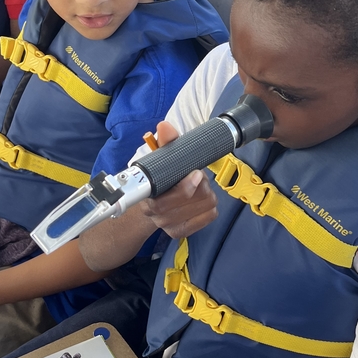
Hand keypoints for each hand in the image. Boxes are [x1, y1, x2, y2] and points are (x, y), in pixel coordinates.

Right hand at [139, 120, 217, 238]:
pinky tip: (202, 199)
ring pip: (204, 206)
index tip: (195, 173)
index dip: (184, 189)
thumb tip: (164, 126)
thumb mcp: (160, 159)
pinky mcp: (183, 231)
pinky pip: (209, 216)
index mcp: (147, 198)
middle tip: (195, 174)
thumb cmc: (159, 178)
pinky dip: (210, 205)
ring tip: (197, 185)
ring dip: (206, 192)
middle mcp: (157, 215)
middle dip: (200, 184)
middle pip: (192, 200)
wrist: (151, 204)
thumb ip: (165, 142)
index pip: (165, 202)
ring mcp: (169, 225)